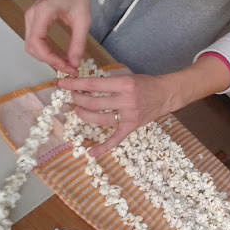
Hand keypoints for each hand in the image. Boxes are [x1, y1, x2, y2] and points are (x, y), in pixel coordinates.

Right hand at [24, 0, 90, 74]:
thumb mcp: (83, 19)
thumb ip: (78, 43)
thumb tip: (74, 63)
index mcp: (43, 13)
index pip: (38, 43)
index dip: (51, 59)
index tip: (67, 67)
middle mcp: (32, 16)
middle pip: (32, 48)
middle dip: (50, 61)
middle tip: (69, 68)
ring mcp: (30, 18)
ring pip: (32, 46)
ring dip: (47, 58)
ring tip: (66, 63)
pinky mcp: (33, 21)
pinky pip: (35, 41)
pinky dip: (45, 52)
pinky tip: (60, 56)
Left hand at [58, 55, 229, 156]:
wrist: (166, 94)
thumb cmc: (145, 83)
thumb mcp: (126, 76)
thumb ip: (108, 82)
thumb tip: (84, 85)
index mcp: (124, 83)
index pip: (93, 84)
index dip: (75, 84)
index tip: (62, 83)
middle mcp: (126, 100)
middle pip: (93, 102)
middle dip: (77, 99)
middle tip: (72, 96)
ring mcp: (129, 115)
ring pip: (99, 119)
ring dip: (84, 115)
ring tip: (78, 110)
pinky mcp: (132, 127)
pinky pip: (116, 139)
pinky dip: (103, 147)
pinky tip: (91, 153)